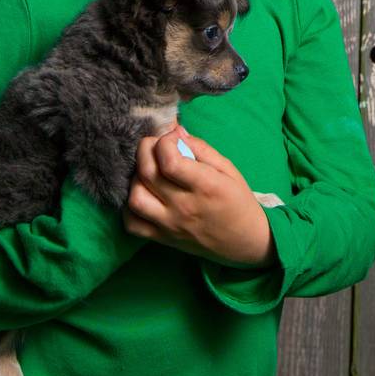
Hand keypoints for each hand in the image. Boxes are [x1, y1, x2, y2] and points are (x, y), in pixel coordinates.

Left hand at [123, 122, 275, 268]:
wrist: (244, 243)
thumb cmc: (238, 201)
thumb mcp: (228, 168)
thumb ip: (201, 148)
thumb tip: (176, 132)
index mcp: (205, 186)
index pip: (169, 160)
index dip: (165, 141)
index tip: (172, 137)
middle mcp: (184, 207)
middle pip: (147, 173)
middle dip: (145, 149)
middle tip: (155, 145)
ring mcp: (170, 225)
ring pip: (135, 198)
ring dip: (136, 178)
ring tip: (150, 171)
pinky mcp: (162, 239)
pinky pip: (132, 224)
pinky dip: (130, 207)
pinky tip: (143, 194)